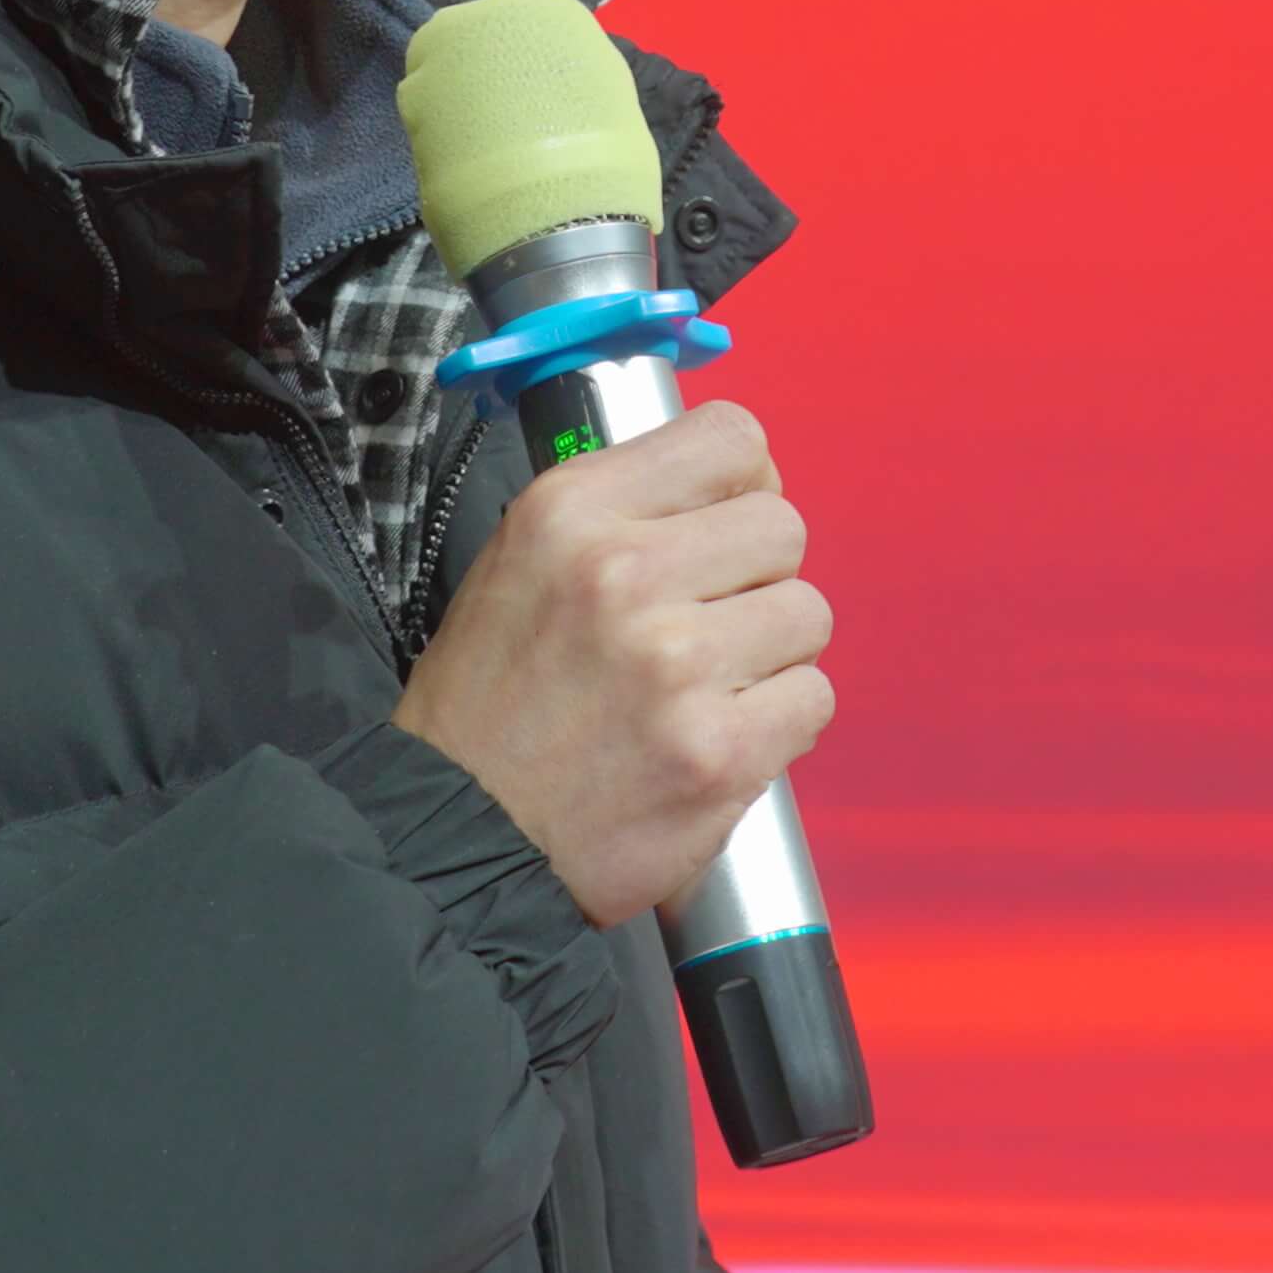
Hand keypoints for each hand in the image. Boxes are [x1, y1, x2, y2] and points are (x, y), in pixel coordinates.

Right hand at [392, 399, 834, 925]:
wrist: (460, 835)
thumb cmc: (493, 704)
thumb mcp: (522, 560)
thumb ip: (623, 511)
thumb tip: (737, 487)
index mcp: (571, 510)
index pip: (730, 438)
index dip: (746, 482)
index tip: (726, 525)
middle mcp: (625, 573)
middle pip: (781, 528)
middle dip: (757, 577)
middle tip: (707, 624)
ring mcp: (678, 665)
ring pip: (808, 614)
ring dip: (771, 654)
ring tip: (706, 689)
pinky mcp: (719, 751)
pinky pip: (813, 699)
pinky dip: (778, 722)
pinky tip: (717, 737)